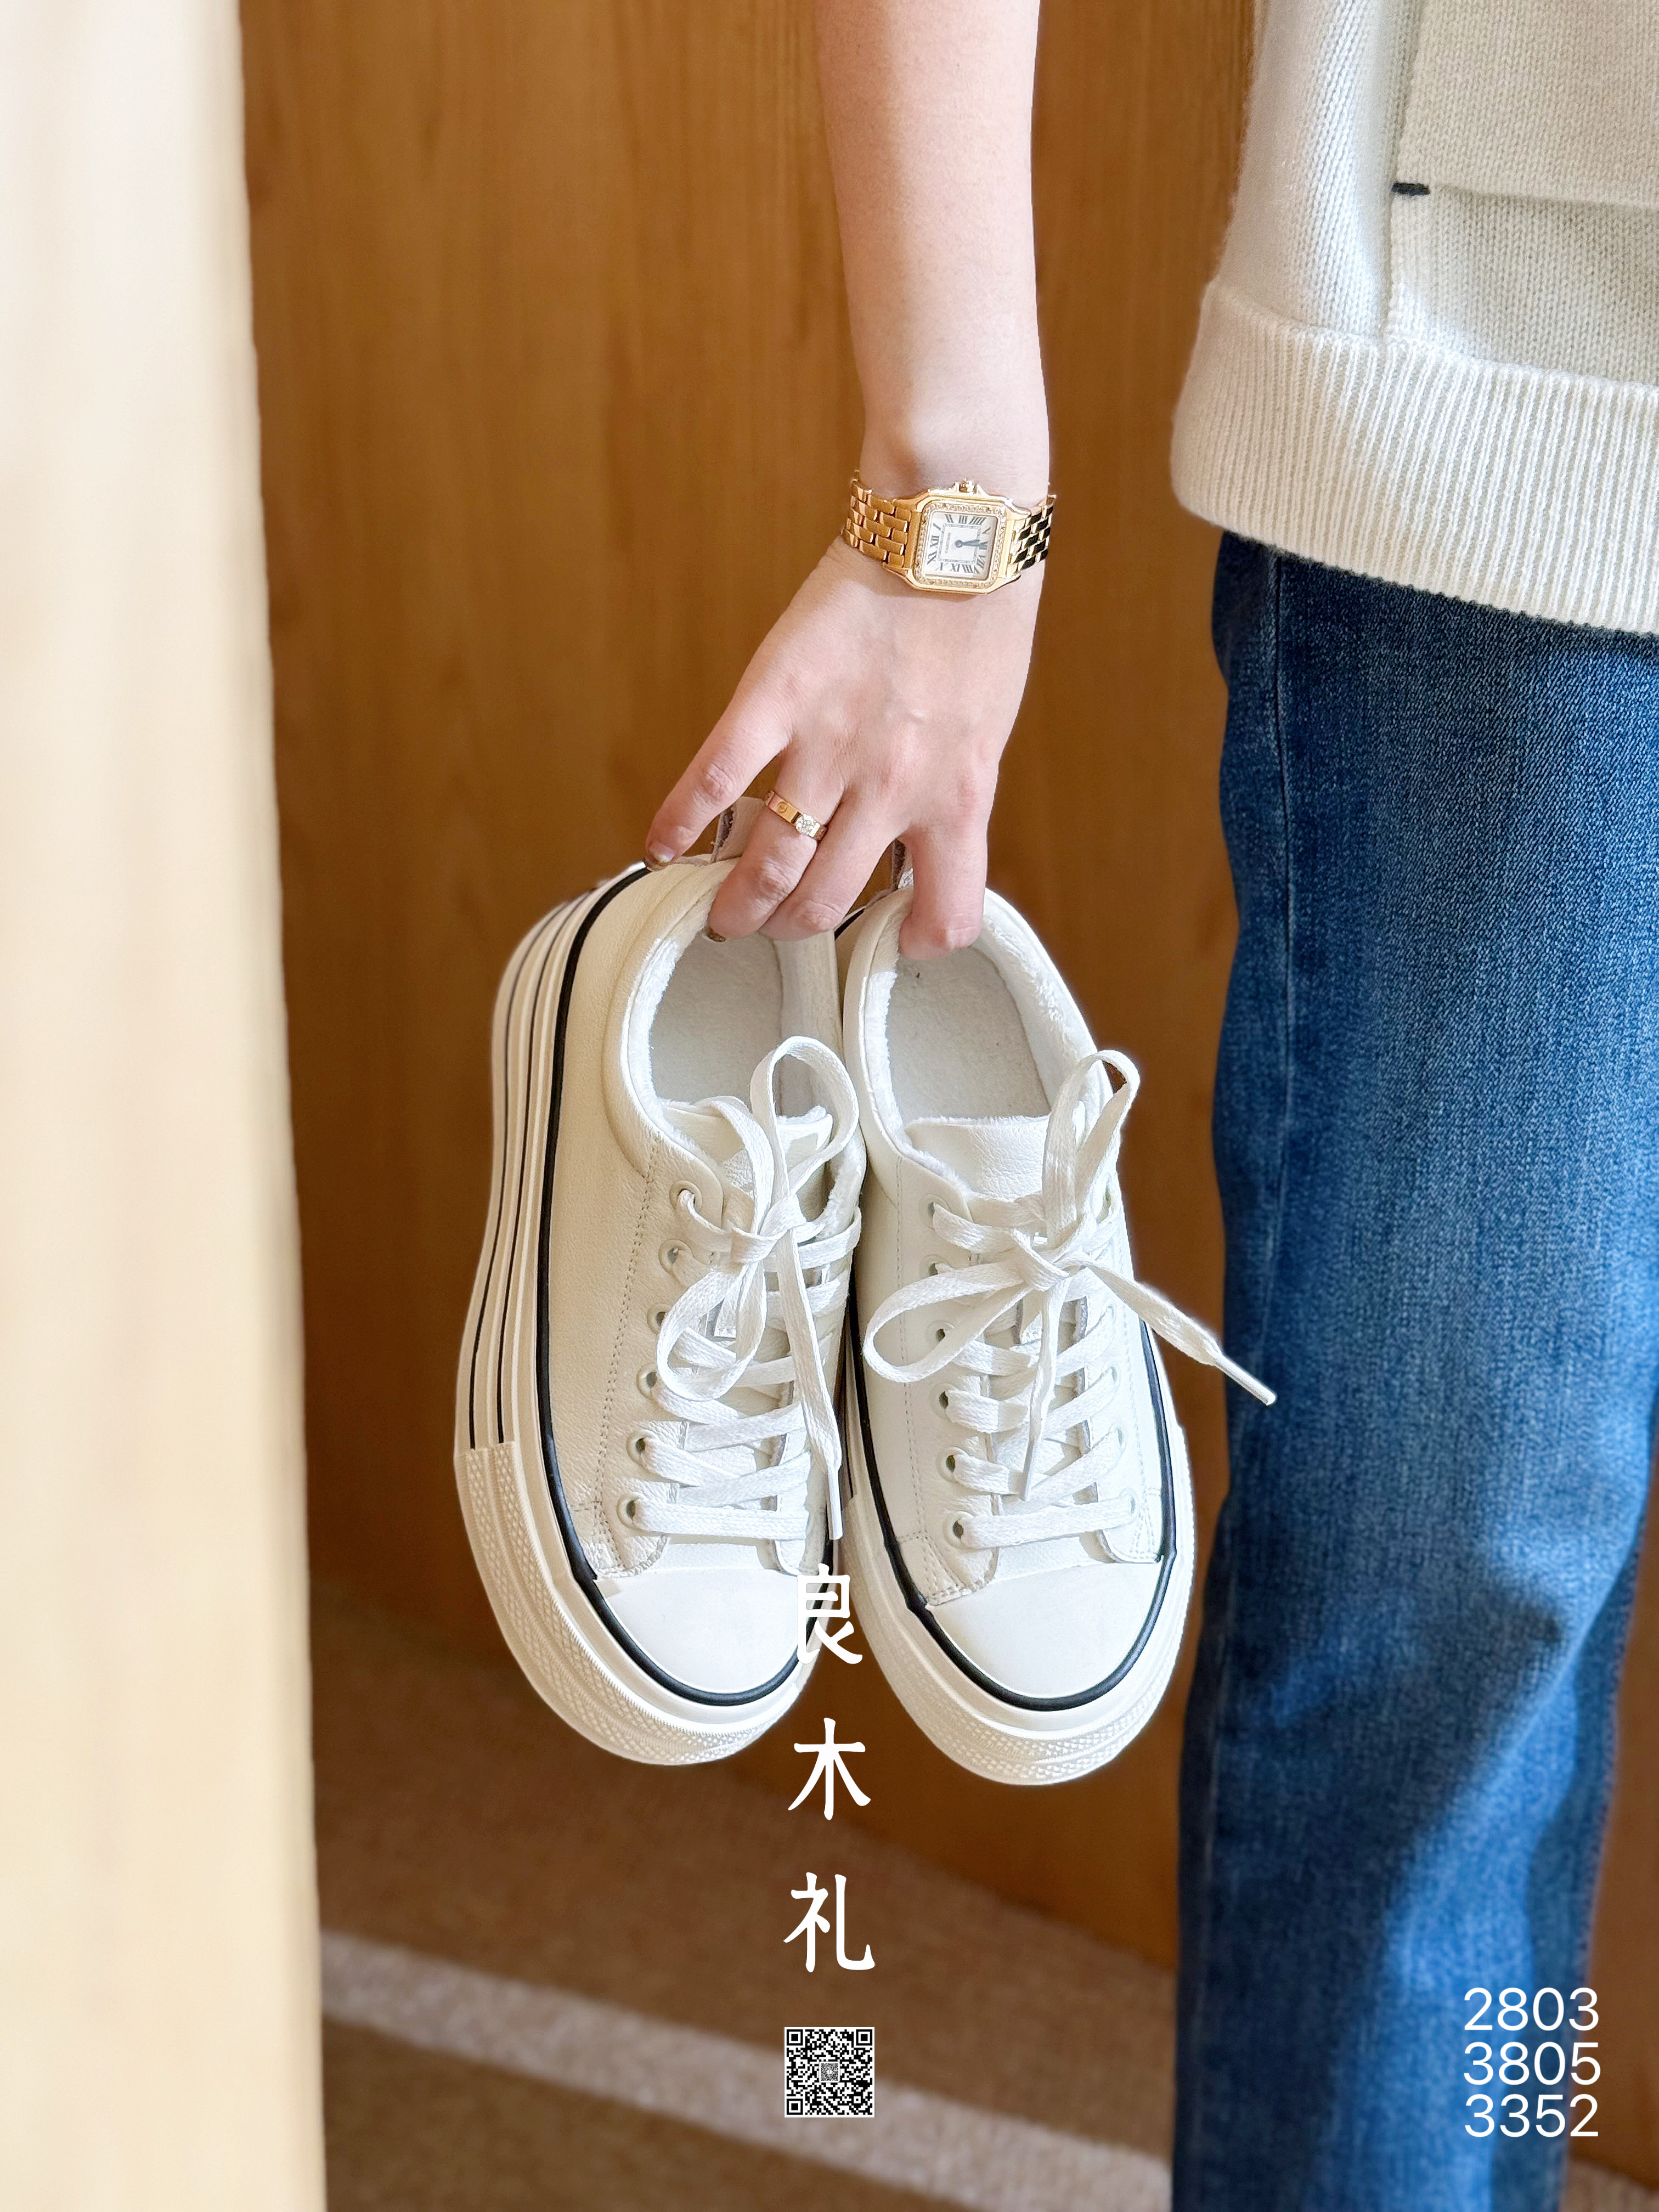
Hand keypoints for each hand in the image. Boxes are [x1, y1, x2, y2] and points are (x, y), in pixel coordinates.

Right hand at [645, 535, 1040, 957]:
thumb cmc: (979, 625)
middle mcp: (891, 790)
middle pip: (826, 899)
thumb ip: (947, 791)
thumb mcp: (984, 731)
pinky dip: (681, 821)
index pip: (943, 913)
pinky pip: (717, 777)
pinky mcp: (775, 699)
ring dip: (740, 901)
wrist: (951, 536)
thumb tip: (912, 836)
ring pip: (770, 862)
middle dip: (793, 927)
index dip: (917, 938)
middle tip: (774, 925)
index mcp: (955, 800)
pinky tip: (662, 848)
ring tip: (724, 915)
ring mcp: (828, 747)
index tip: (893, 935)